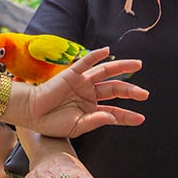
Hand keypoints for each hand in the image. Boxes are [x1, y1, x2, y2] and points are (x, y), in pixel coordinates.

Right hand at [25, 47, 147, 137]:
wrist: (32, 113)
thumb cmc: (52, 123)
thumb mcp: (78, 126)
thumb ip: (96, 120)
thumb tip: (112, 116)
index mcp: (91, 108)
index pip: (114, 110)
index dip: (127, 115)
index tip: (140, 119)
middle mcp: (89, 93)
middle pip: (115, 88)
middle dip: (131, 90)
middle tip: (144, 94)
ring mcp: (82, 82)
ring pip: (105, 72)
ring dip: (122, 67)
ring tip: (138, 64)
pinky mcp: (72, 73)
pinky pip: (86, 62)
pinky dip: (96, 56)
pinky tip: (107, 51)